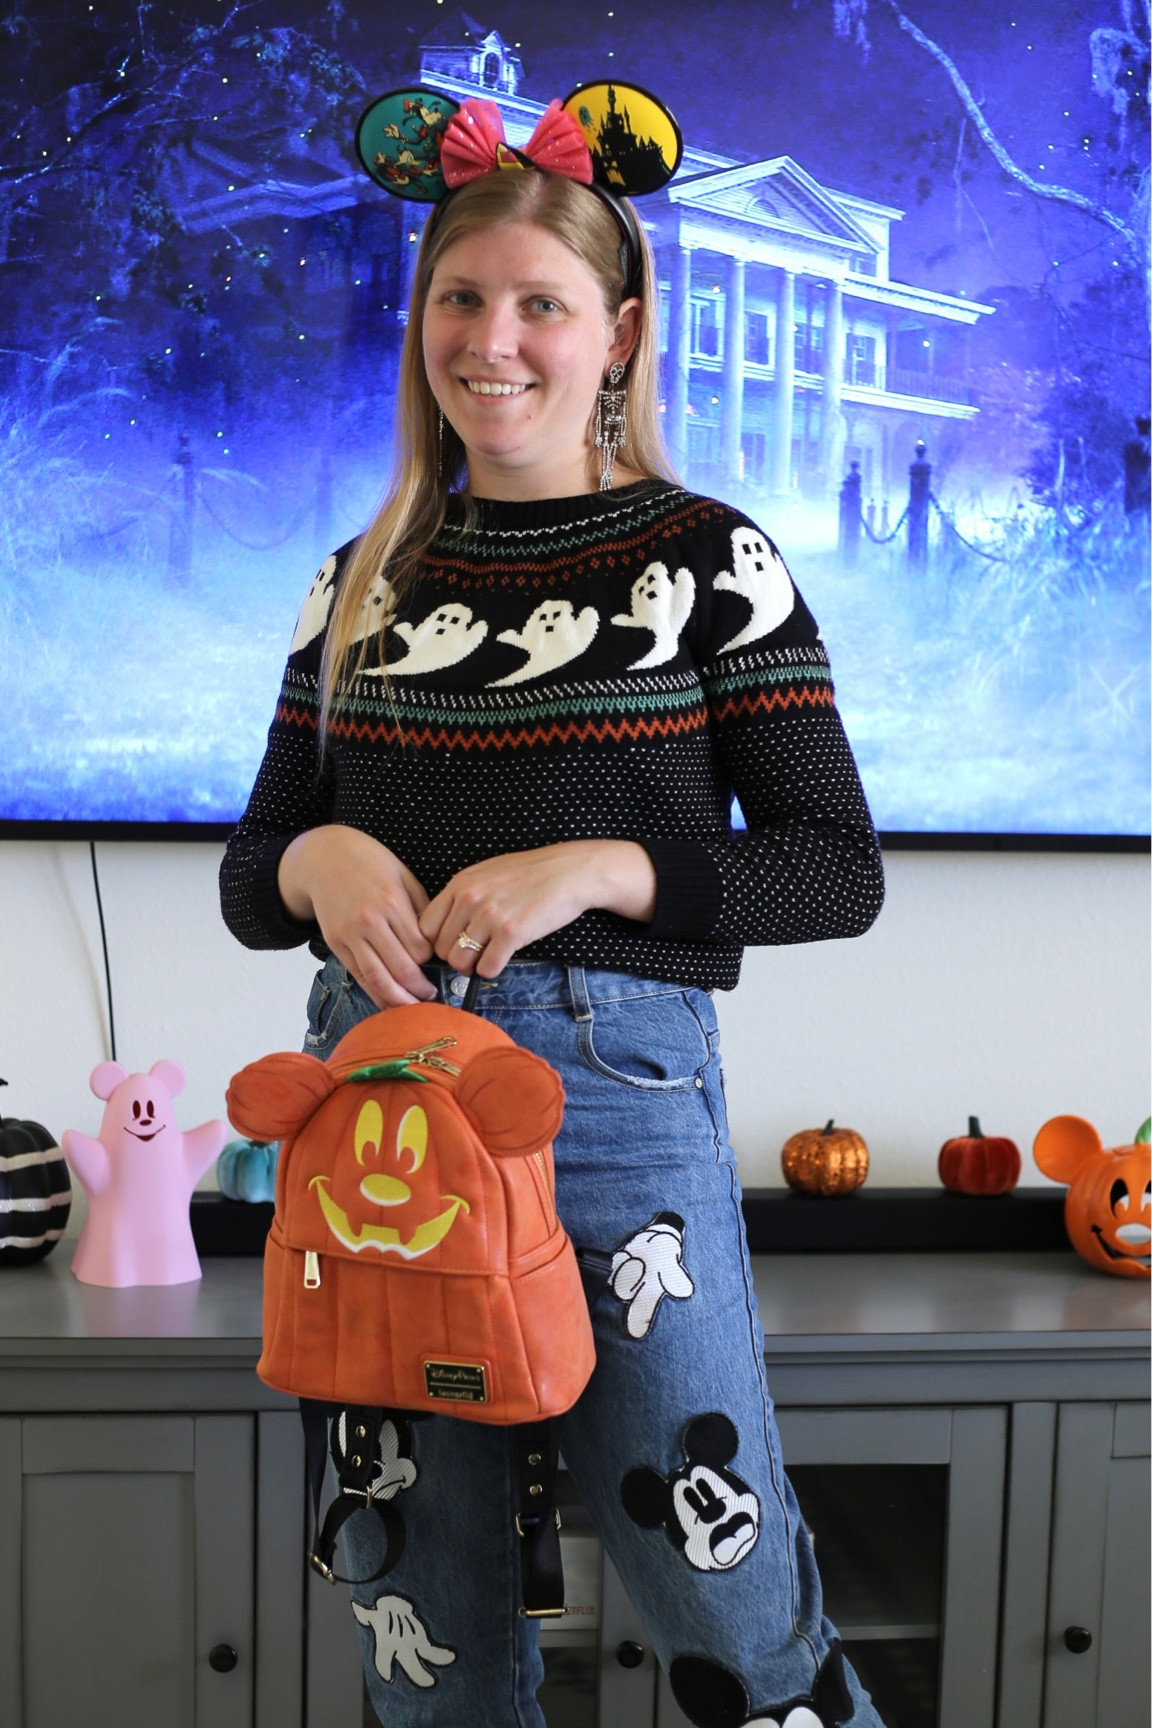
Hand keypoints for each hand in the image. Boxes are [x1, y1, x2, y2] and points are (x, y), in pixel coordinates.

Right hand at [277, 825, 435, 1006]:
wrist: (324, 857)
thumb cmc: (370, 863)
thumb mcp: (403, 876)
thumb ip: (421, 908)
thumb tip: (437, 942)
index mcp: (392, 903)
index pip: (420, 948)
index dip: (433, 963)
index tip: (439, 966)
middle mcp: (370, 922)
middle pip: (402, 969)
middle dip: (420, 989)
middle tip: (432, 997)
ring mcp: (350, 935)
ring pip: (378, 979)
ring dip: (398, 1000)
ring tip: (413, 1007)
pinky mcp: (335, 944)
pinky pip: (359, 976)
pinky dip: (375, 994)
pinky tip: (388, 1002)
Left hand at [418, 840, 656, 976]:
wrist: (569, 872)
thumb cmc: (530, 874)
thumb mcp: (487, 874)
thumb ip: (462, 895)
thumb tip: (444, 927)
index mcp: (460, 884)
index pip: (426, 926)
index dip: (436, 941)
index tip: (452, 944)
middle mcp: (470, 899)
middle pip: (441, 948)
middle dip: (456, 957)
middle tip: (474, 954)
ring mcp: (490, 916)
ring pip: (460, 962)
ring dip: (472, 967)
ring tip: (487, 958)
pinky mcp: (511, 933)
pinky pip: (486, 968)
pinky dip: (491, 970)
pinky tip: (502, 959)